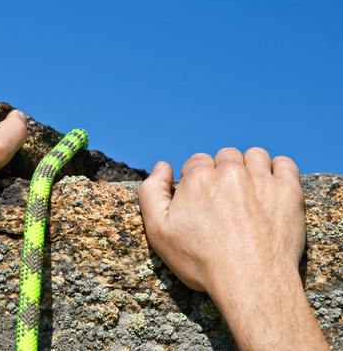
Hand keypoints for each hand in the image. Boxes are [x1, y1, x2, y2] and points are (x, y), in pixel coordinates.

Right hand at [138, 147, 328, 349]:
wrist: (250, 282)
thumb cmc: (201, 260)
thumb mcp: (157, 231)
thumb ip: (151, 192)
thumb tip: (162, 166)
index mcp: (198, 177)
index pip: (197, 161)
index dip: (197, 179)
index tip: (203, 199)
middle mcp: (230, 171)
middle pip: (225, 156)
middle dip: (223, 171)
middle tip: (226, 199)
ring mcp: (262, 179)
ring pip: (254, 156)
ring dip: (250, 167)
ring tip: (249, 191)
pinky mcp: (288, 190)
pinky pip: (284, 165)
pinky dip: (278, 170)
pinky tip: (272, 187)